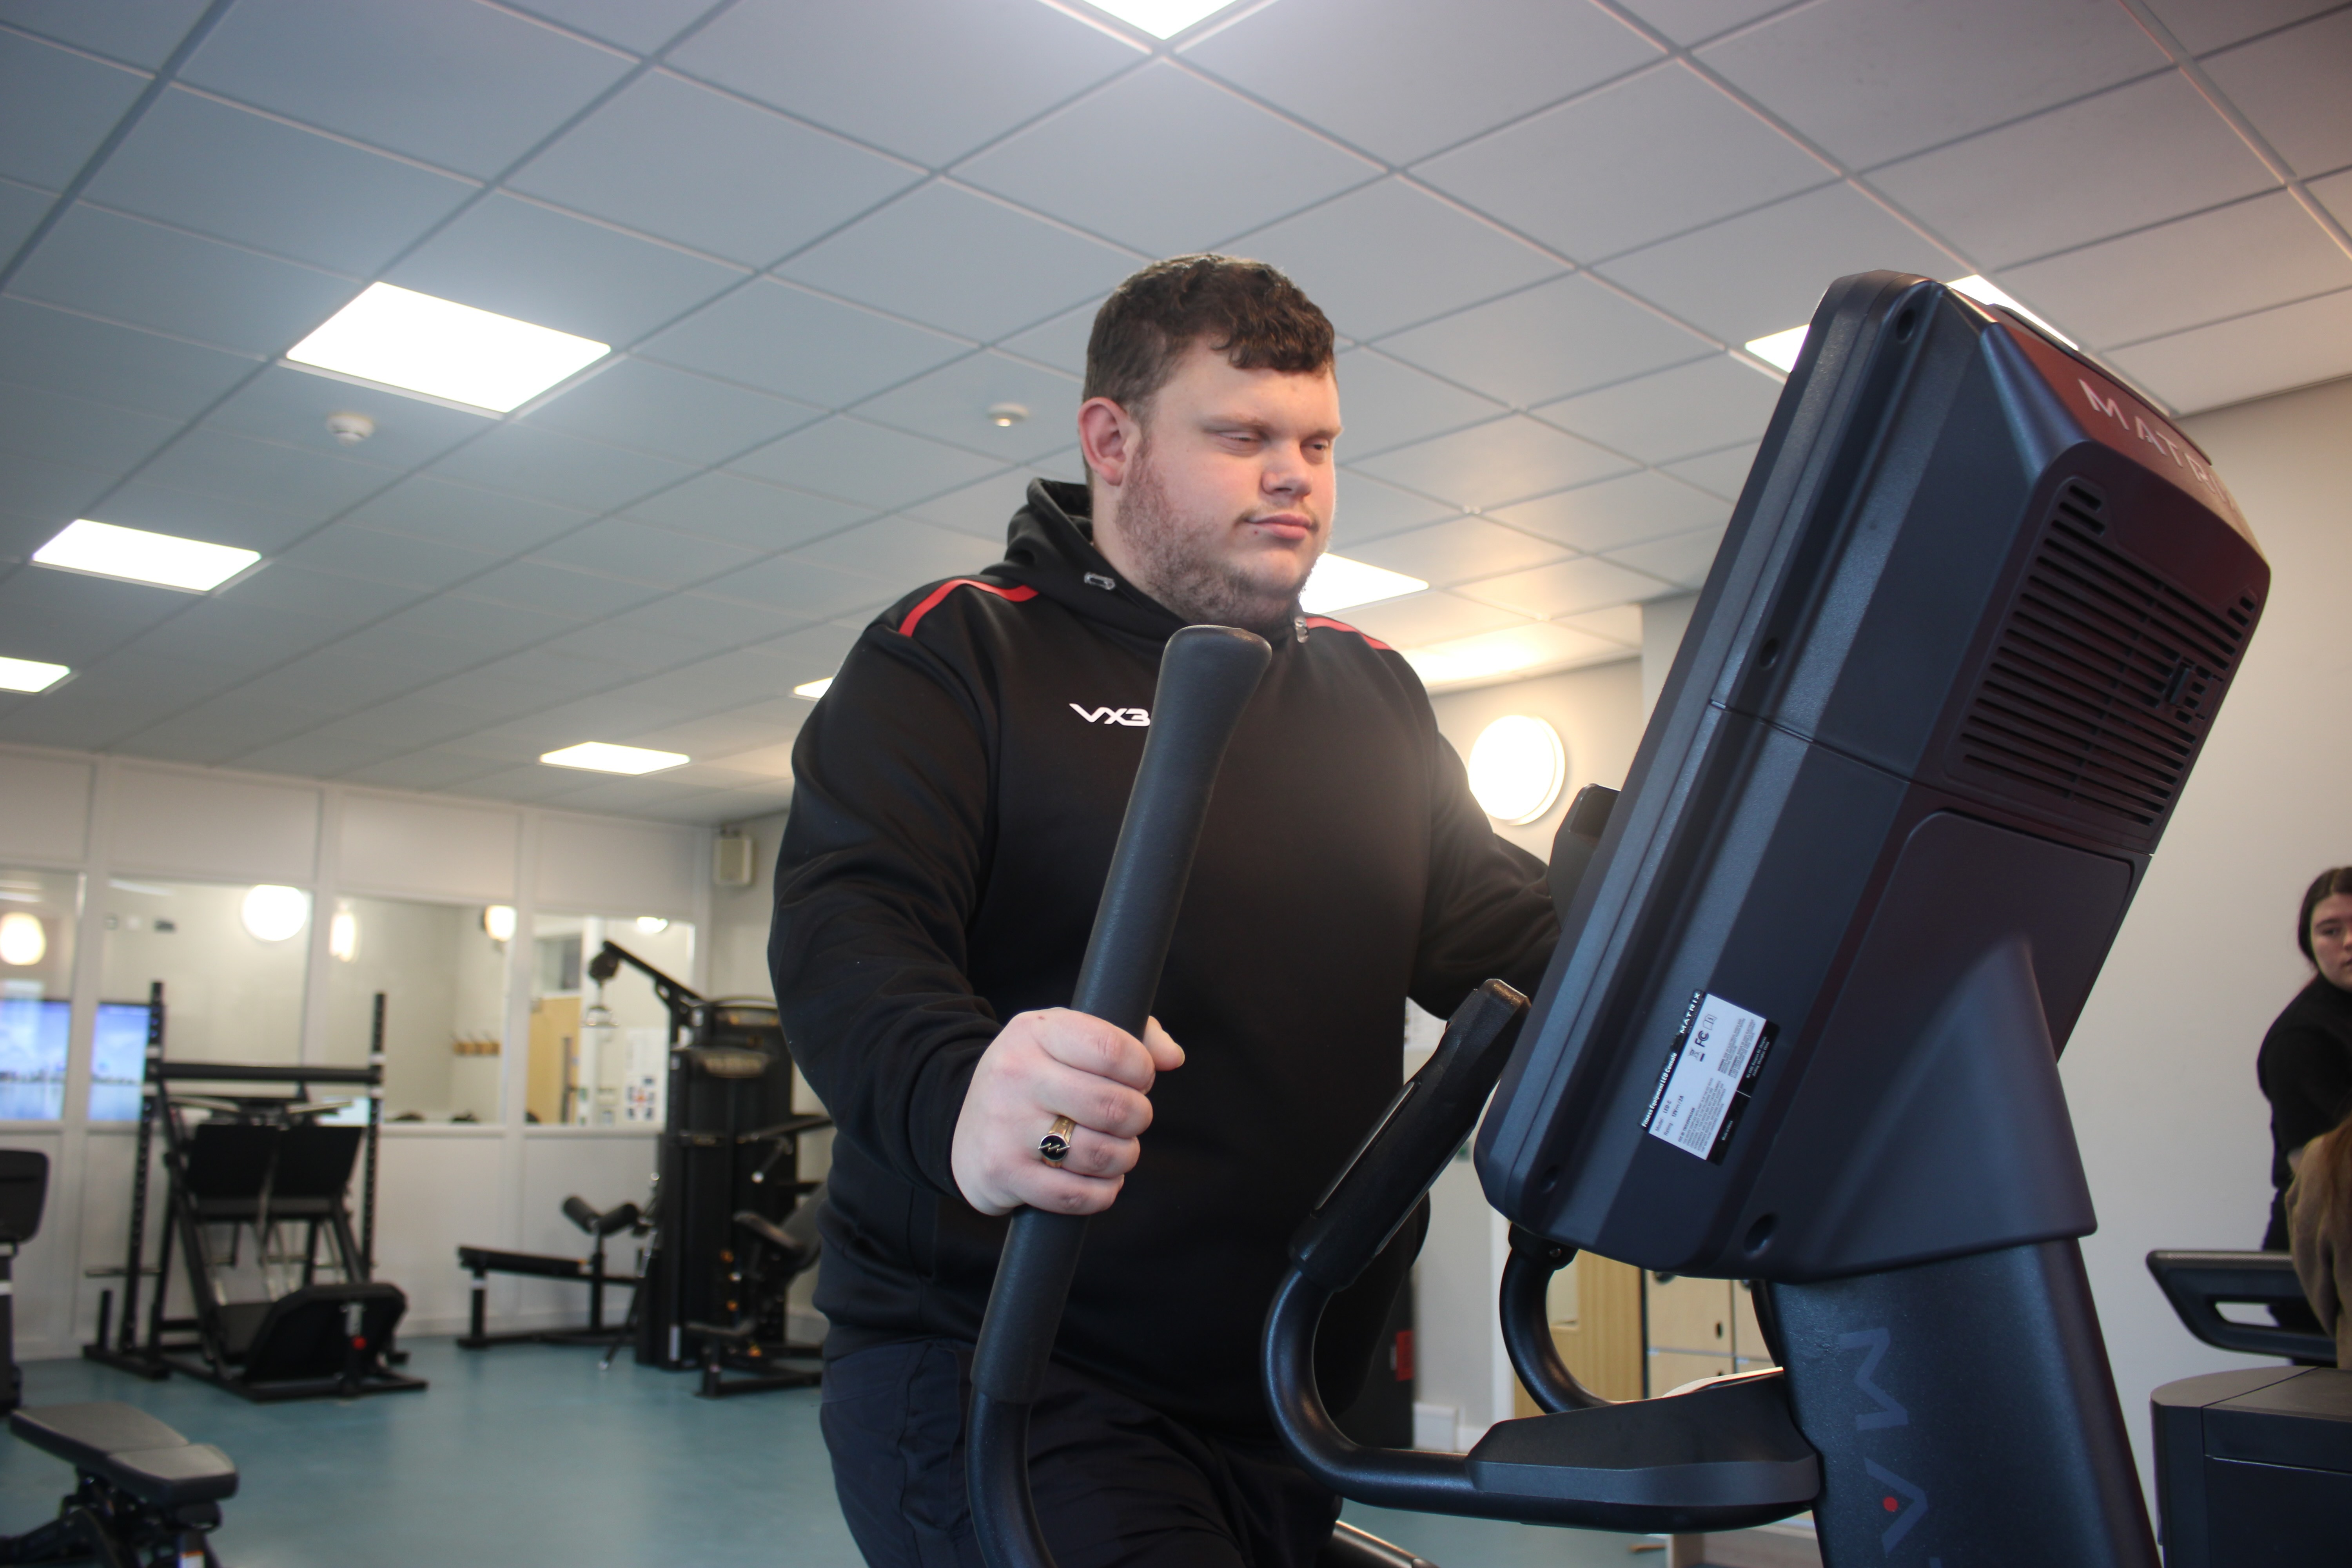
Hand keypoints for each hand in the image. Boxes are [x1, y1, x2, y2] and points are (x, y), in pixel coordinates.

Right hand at [951, 1008, 1183, 1216]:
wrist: (964, 1122)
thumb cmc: (1036, 1076)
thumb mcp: (1069, 1039)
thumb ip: (1130, 1037)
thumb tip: (1173, 1057)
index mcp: (1035, 1032)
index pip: (1112, 1049)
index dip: (1142, 1071)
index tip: (1139, 1080)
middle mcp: (1015, 1074)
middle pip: (1113, 1106)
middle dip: (1138, 1117)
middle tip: (1131, 1119)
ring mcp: (1006, 1126)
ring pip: (1100, 1154)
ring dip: (1123, 1157)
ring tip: (1116, 1149)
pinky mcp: (1003, 1172)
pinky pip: (1076, 1196)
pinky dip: (1103, 1193)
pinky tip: (1101, 1180)